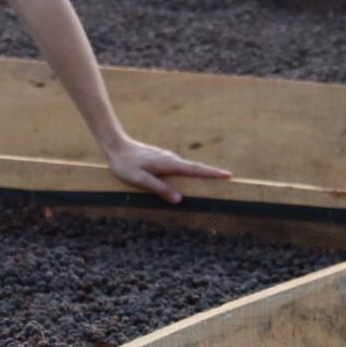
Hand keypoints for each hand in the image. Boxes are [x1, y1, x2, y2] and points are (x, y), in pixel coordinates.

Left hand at [104, 138, 231, 204]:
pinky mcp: (162, 161)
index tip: (229, 175)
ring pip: (188, 169)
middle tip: (230, 180)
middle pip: (196, 168)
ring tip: (216, 183)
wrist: (115, 146)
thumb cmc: (125, 164)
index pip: (195, 170)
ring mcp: (167, 159)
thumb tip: (180, 200)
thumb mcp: (140, 179)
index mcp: (169, 164)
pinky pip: (180, 169)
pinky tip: (191, 180)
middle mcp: (171, 159)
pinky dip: (189, 173)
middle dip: (212, 174)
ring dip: (201, 174)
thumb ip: (159, 188)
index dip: (212, 173)